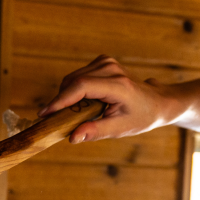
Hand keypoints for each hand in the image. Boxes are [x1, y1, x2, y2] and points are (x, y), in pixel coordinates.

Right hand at [38, 55, 174, 142]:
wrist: (155, 101)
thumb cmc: (140, 117)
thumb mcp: (119, 129)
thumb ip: (95, 131)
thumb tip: (72, 137)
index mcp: (118, 85)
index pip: (82, 87)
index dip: (60, 100)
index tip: (44, 114)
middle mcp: (111, 68)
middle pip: (73, 81)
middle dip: (60, 101)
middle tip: (56, 121)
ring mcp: (106, 62)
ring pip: (72, 78)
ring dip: (66, 96)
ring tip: (74, 113)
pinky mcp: (102, 61)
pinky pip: (78, 76)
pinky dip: (73, 90)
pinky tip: (83, 103)